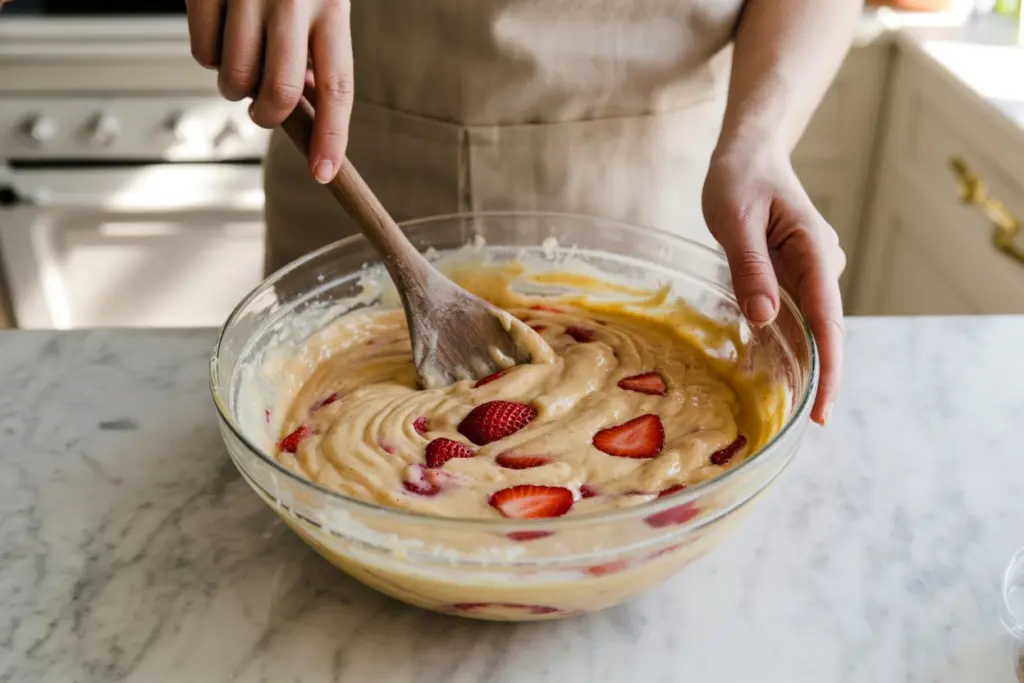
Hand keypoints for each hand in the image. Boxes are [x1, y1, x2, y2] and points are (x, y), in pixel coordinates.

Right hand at [185, 0, 352, 182]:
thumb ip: (317, 50)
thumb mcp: (321, 0)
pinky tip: (221, 34)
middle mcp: (293, 1)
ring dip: (235, 88)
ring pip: (235, 78)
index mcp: (331, 7)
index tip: (324, 173)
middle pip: (280, 93)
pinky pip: (202, 52)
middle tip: (262, 108)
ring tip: (242, 62)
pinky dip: (208, 58)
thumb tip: (309, 106)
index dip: (332, 136)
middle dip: (268, 116)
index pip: (339, 88)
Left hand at [702, 144, 844, 424]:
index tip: (823, 409)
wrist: (748, 154)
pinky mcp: (791, 274)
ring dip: (797, 361)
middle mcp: (821, 265)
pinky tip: (765, 367)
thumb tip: (766, 318)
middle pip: (825, 330)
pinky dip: (780, 340)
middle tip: (802, 422)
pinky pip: (789, 313)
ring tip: (780, 404)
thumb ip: (750, 268)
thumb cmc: (739, 180)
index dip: (829, 369)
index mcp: (815, 251)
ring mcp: (809, 271)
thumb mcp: (736, 221)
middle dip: (817, 376)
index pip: (828, 321)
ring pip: (807, 325)